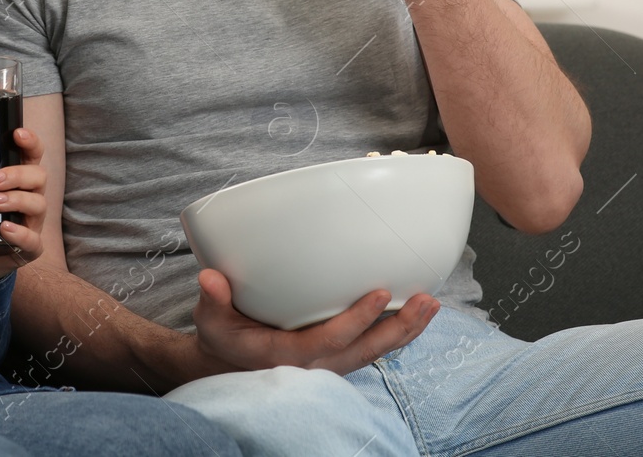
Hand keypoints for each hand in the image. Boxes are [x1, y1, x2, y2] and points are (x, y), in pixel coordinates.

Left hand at [0, 126, 46, 281]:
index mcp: (17, 177)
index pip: (32, 154)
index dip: (31, 142)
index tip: (17, 135)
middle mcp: (30, 196)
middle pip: (38, 176)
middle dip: (17, 174)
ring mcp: (32, 222)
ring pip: (38, 204)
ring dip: (17, 200)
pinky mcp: (28, 248)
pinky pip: (33, 240)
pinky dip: (21, 233)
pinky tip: (5, 229)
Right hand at [191, 267, 439, 373]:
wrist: (226, 365)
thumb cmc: (222, 338)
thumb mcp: (210, 319)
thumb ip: (212, 299)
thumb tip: (210, 277)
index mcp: (286, 356)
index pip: (330, 339)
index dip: (357, 318)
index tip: (380, 293)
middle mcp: (314, 366)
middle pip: (366, 351)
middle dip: (399, 327)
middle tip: (427, 300)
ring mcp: (328, 365)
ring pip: (374, 352)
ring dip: (406, 331)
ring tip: (431, 304)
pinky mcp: (335, 359)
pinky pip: (371, 350)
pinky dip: (395, 335)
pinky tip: (414, 315)